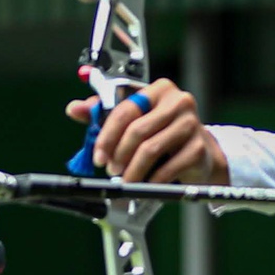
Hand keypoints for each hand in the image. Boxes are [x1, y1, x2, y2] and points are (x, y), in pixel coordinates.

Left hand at [63, 77, 228, 184]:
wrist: (200, 155)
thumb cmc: (163, 134)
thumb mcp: (134, 120)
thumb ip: (103, 113)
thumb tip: (74, 108)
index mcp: (159, 90)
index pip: (125, 110)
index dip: (107, 136)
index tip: (98, 156)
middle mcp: (179, 102)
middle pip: (137, 130)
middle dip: (119, 155)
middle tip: (112, 170)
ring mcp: (192, 124)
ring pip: (150, 150)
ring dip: (132, 171)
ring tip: (126, 181)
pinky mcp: (199, 148)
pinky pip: (168, 168)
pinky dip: (152, 180)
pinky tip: (146, 184)